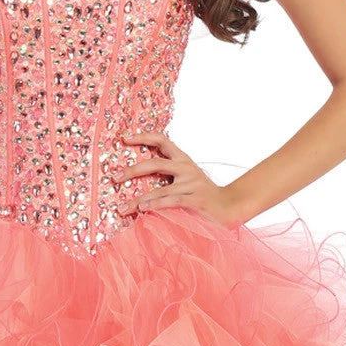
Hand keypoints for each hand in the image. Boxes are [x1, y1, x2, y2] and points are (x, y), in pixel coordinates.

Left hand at [113, 133, 241, 226]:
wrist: (231, 207)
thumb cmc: (203, 196)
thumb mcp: (186, 180)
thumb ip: (168, 177)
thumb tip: (137, 178)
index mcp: (183, 160)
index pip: (161, 140)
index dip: (142, 136)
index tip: (124, 138)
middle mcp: (187, 168)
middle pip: (155, 163)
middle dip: (132, 170)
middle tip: (115, 177)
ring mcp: (192, 183)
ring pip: (159, 189)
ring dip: (138, 200)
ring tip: (122, 208)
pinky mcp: (196, 199)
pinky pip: (171, 201)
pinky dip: (155, 205)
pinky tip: (142, 209)